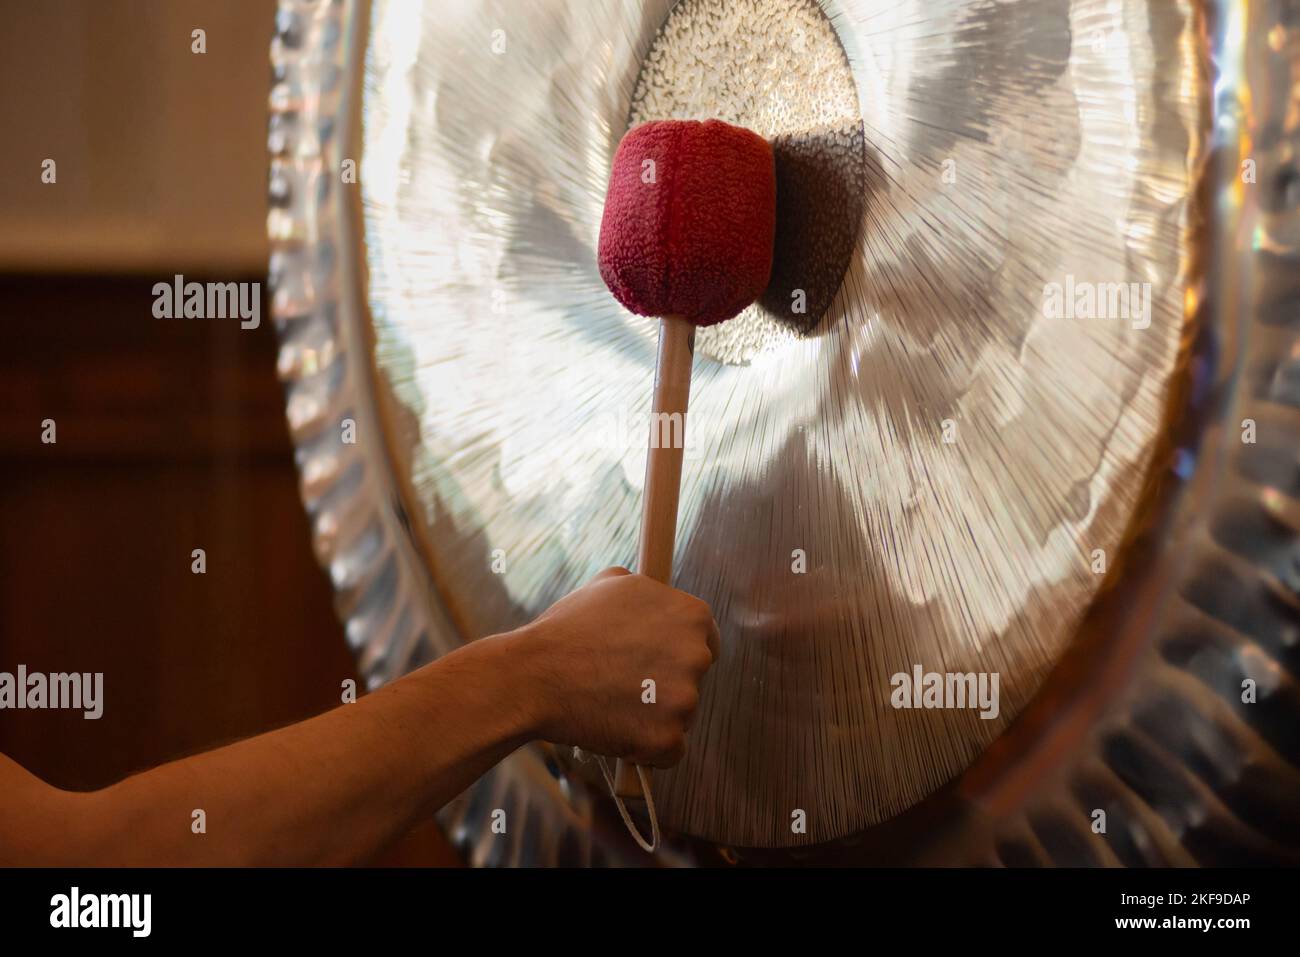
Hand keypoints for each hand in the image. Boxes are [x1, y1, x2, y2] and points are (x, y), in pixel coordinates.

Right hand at [513, 567, 718, 766]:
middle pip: (695, 679)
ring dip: (654, 716)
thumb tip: (657, 595)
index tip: (660, 664)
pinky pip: (668, 750)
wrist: (534, 675)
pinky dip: (646, 749)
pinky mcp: (667, 738)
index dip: (679, 653)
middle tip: (626, 686)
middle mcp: (697, 655)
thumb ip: (648, 591)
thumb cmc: (567, 628)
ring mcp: (685, 699)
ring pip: (681, 716)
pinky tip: (616, 732)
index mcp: (692, 616)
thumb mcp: (610, 584)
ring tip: (611, 705)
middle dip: (667, 685)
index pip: (707, 640)